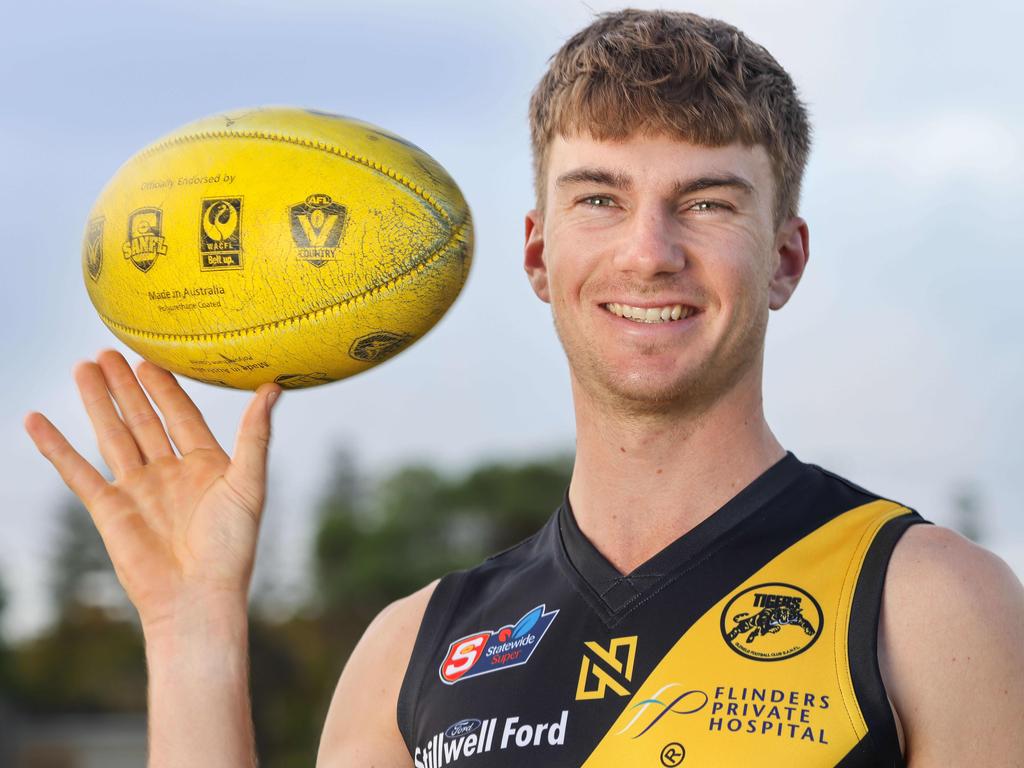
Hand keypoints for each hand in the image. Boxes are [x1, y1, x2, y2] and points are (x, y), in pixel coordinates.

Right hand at [23, 349, 281, 633]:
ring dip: (96, 403)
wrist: (197, 599)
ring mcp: (138, 490)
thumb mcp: (249, 484)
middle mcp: (169, 473)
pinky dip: (56, 447)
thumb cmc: (232, 548)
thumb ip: (255, 435)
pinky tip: (36, 421)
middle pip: (142, 419)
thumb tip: (273, 388)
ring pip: (112, 435)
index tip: (149, 358)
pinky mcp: (109, 510)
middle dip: (125, 386)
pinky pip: (77, 472)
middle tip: (106, 352)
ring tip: (82, 368)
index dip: (165, 387)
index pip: (181, 414)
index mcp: (205, 465)